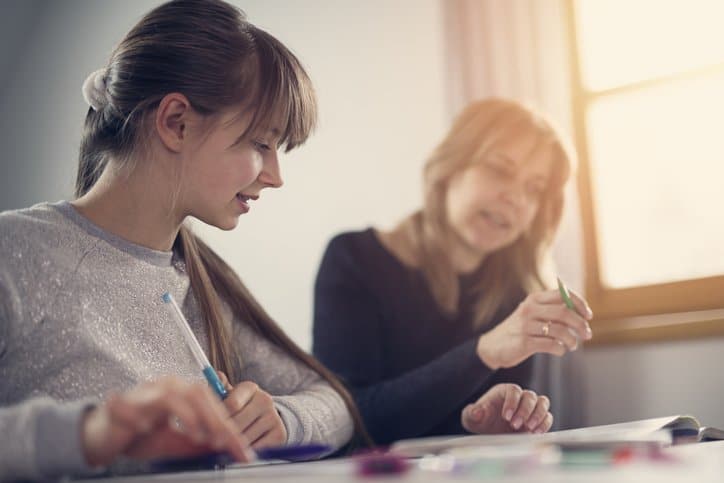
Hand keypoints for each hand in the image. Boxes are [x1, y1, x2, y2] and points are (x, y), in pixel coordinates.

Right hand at [81, 376, 252, 467]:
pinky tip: (156, 429)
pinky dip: (154, 416)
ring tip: (200, 437)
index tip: (242, 451)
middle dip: (216, 420)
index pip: (212, 406)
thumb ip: (198, 444)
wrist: (100, 438)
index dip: (229, 428)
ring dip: (191, 416)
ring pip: (177, 395)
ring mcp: (148, 391)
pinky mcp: (126, 401)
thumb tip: (225, 450)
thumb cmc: (137, 438)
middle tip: (225, 444)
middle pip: (200, 395)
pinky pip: (144, 404)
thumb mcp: (174, 444)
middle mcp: (168, 386)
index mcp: (182, 394)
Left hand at [218, 372, 286, 448]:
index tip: (210, 426)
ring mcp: (273, 417)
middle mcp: (265, 399)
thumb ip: (218, 388)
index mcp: (250, 388)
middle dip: (223, 435)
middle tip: (213, 442)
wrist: (267, 418)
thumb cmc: (241, 407)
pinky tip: (240, 450)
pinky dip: (246, 452)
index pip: (232, 404)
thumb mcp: (229, 396)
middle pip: (237, 423)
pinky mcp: (280, 433)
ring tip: (226, 446)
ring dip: (233, 445)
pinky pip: (257, 448)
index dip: (218, 418)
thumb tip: (216, 374)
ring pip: (245, 438)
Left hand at [461, 383, 552, 433]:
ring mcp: (530, 407)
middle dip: (524, 411)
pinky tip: (535, 433)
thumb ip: (472, 413)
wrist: (489, 432)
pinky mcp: (537, 419)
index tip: (506, 417)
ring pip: (542, 402)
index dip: (512, 402)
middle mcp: (519, 397)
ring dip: (538, 415)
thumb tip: (478, 411)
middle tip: (514, 425)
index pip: (513, 390)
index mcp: (504, 391)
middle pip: (530, 396)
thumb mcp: (471, 418)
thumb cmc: (480, 421)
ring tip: (529, 428)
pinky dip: (544, 424)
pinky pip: (547, 416)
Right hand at [476, 288, 592, 368]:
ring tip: (572, 346)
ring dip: (572, 340)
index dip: (579, 304)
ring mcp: (525, 325)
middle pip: (564, 312)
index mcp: (534, 299)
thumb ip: (553, 312)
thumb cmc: (520, 330)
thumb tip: (582, 316)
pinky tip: (560, 351)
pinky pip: (551, 345)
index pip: (563, 294)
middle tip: (587, 335)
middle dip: (580, 324)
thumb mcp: (533, 315)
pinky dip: (560, 349)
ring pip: (560, 330)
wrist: (493, 346)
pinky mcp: (523, 342)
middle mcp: (529, 309)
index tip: (588, 316)